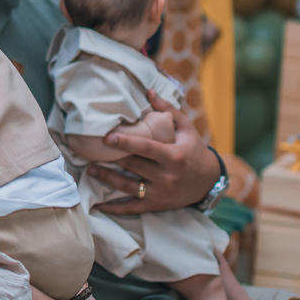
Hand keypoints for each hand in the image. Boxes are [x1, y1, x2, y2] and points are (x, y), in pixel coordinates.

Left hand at [88, 92, 219, 214]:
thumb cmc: (194, 150)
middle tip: (90, 150)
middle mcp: (167, 176)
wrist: (209, 181)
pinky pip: (132, 208)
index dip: (125, 143)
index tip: (107, 138)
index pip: (146, 148)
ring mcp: (161, 193)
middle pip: (133, 166)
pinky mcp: (156, 205)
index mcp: (174, 156)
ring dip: (107, 178)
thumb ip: (167, 110)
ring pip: (128, 186)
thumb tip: (149, 91)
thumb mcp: (186, 129)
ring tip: (90, 169)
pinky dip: (114, 208)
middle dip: (111, 158)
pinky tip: (98, 205)